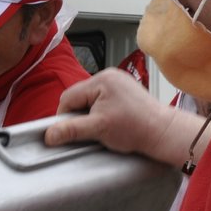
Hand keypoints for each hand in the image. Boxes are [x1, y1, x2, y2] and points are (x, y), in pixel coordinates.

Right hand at [45, 69, 203, 166]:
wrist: (162, 131)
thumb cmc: (134, 128)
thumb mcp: (97, 129)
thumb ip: (71, 130)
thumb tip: (49, 135)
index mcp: (101, 80)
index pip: (68, 97)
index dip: (65, 116)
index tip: (68, 132)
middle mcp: (109, 76)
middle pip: (78, 97)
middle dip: (78, 115)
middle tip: (88, 131)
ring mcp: (117, 81)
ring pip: (89, 99)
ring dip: (89, 114)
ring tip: (101, 127)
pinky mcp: (123, 89)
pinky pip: (101, 99)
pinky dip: (99, 111)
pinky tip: (108, 122)